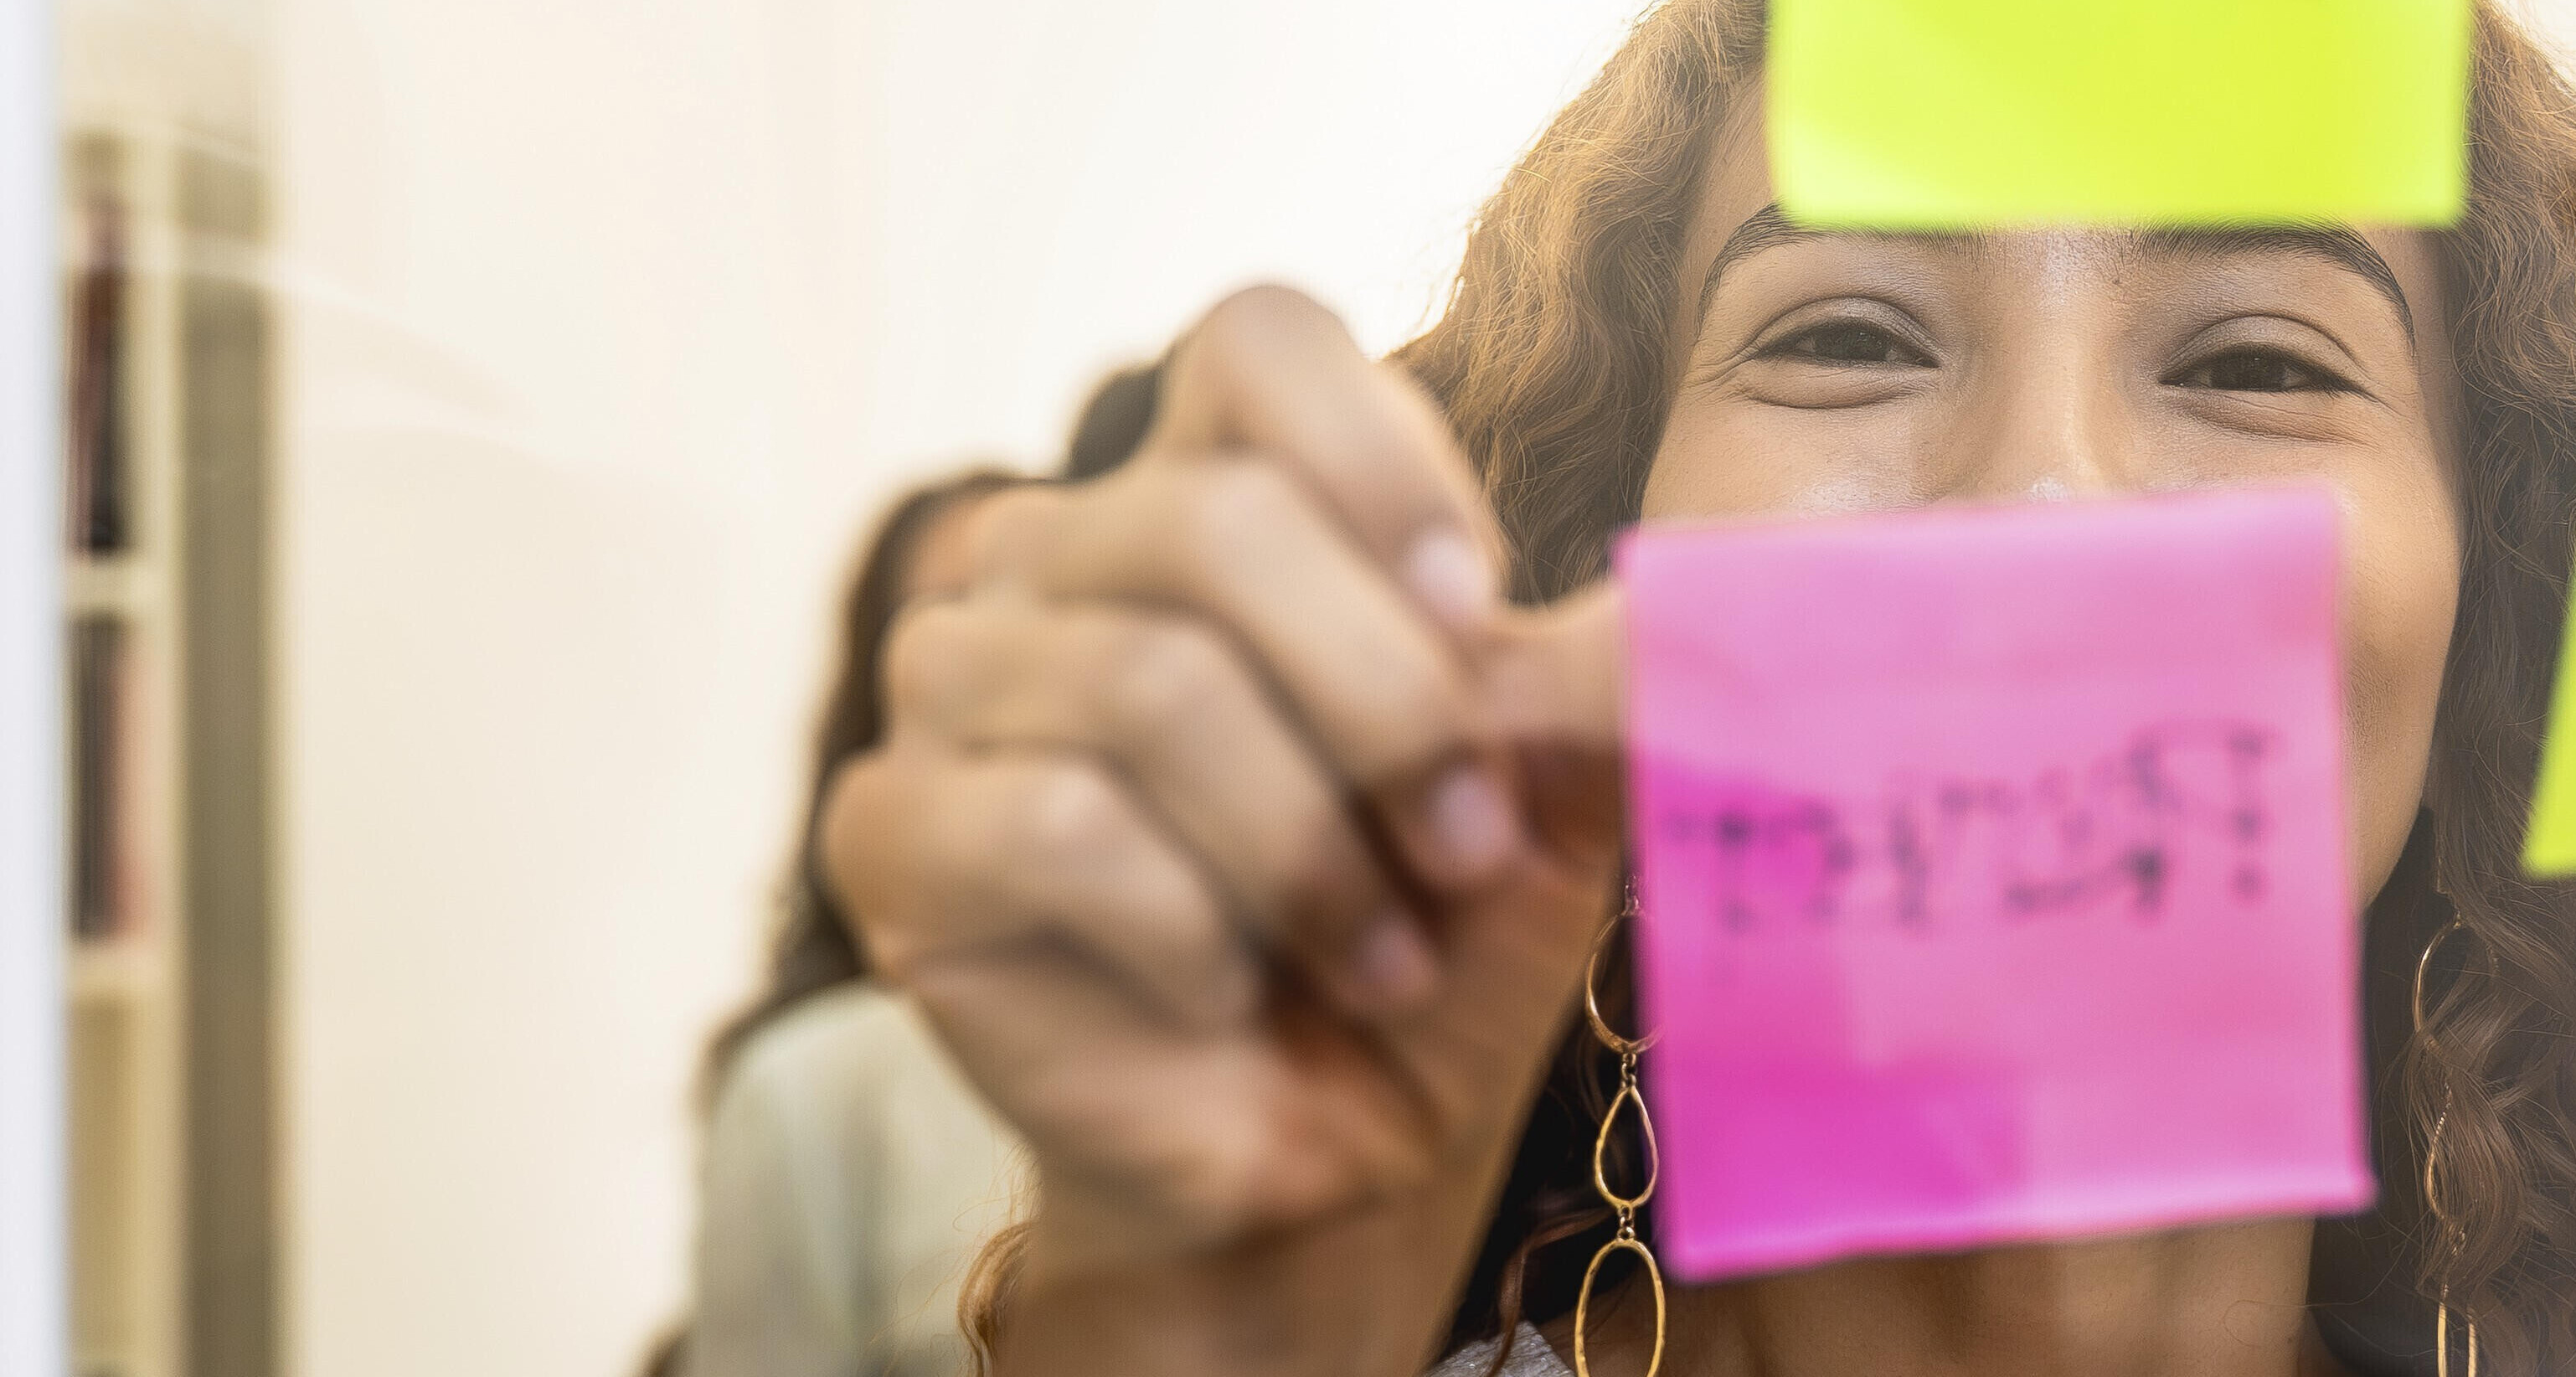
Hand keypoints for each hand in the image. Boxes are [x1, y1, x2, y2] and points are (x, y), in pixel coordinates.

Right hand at [816, 285, 1625, 1373]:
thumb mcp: (1563, 782)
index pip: (1262, 337)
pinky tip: (1224, 990)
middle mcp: (1055, 555)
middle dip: (1386, 705)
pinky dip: (1190, 929)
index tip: (1477, 617)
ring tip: (1375, 954)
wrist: (1340, 1149)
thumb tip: (1684, 603)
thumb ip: (1612, 671)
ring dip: (1308, 850)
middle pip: (1213, 519)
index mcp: (1213, 489)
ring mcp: (951, 686)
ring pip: (1144, 683)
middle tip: (1460, 851)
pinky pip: (1050, 825)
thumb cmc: (1443, 937)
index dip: (1385, 461)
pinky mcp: (890, 832)